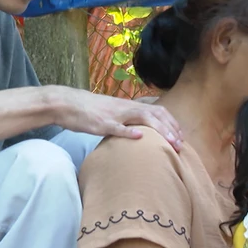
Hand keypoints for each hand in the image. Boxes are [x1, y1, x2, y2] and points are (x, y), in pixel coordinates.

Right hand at [50, 87, 182, 150]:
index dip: (171, 122)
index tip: (180, 135)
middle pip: (155, 113)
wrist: (66, 103)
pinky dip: (129, 132)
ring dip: (160, 130)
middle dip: (171, 128)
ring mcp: (114, 115)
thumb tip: (138, 131)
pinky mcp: (101, 123)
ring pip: (143, 119)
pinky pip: (117, 127)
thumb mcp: (112, 113)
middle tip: (181, 143)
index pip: (157, 110)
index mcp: (128, 105)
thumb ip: (126, 120)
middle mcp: (125, 107)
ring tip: (171, 142)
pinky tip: (140, 138)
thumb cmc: (88, 110)